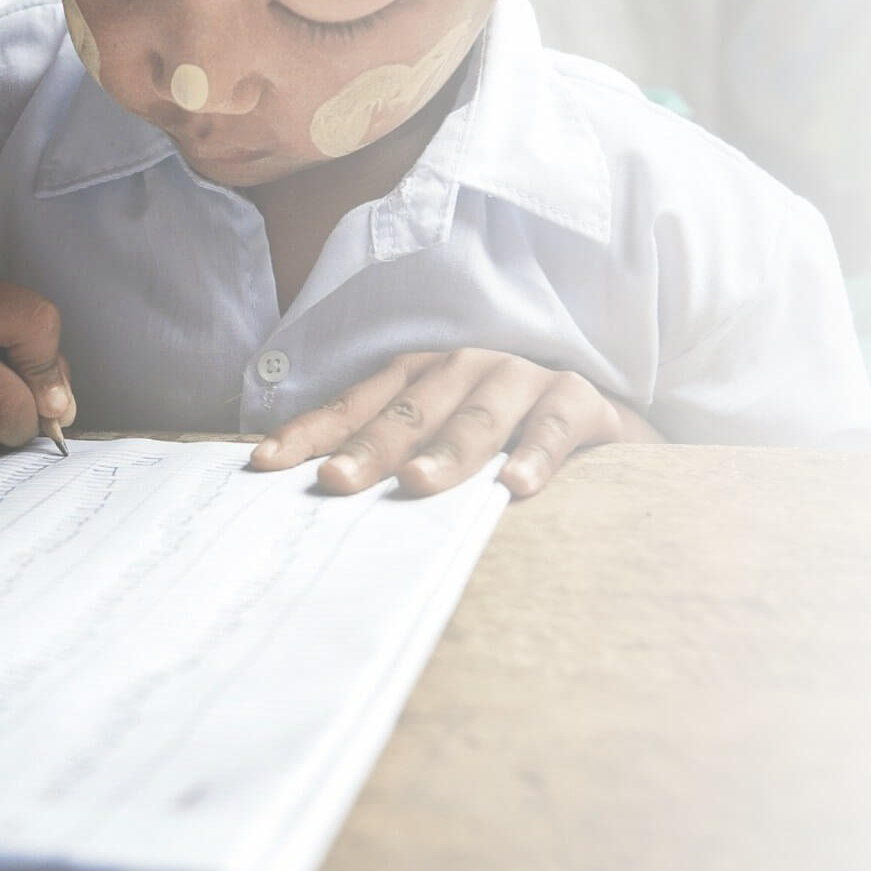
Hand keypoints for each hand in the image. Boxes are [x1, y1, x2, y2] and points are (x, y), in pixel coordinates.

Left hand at [250, 349, 656, 497]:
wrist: (606, 435)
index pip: (354, 406)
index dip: (310, 433)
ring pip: (477, 416)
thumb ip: (392, 464)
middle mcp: (465, 368)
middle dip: (370, 447)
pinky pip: (554, 425)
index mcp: (420, 378)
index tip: (264, 465)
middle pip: (409, 410)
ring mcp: (521, 378)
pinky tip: (517, 487)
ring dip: (447, 451)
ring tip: (417, 485)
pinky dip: (536, 455)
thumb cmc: (505, 445)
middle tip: (337, 483)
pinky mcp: (577, 400)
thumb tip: (319, 502)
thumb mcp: (443, 447)